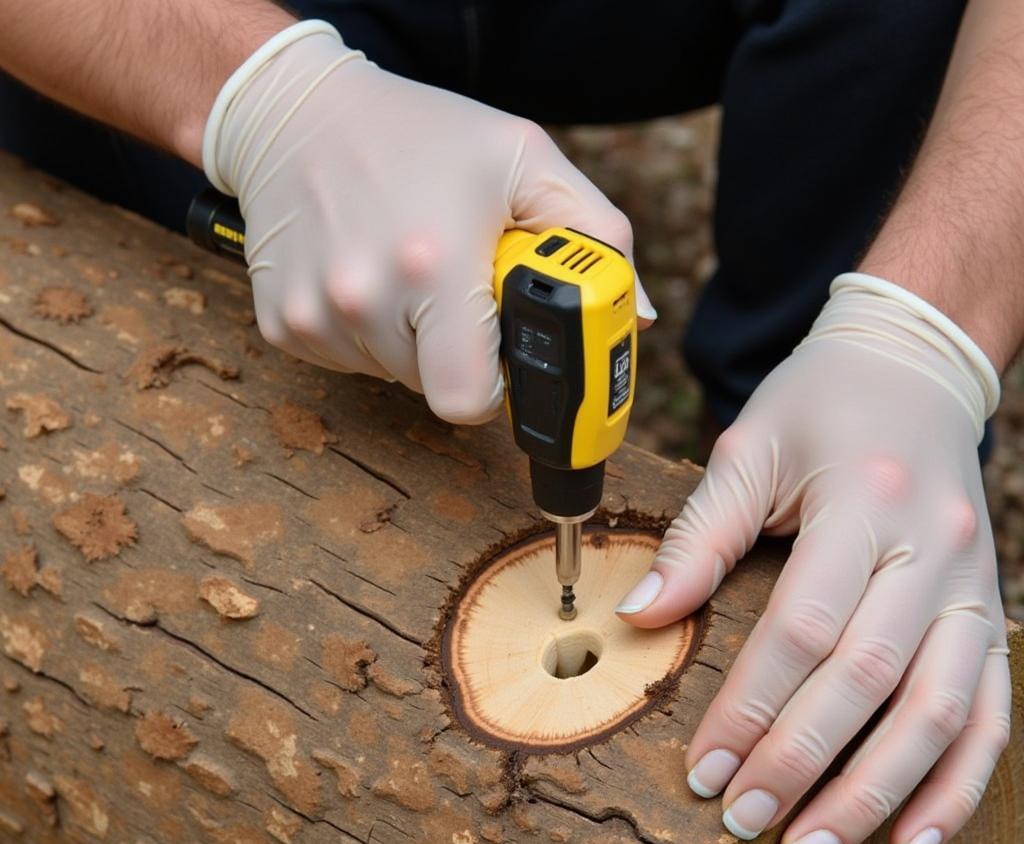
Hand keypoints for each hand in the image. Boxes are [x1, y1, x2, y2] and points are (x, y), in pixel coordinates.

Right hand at [203, 21, 654, 423]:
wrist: (294, 114)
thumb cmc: (421, 135)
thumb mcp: (523, 159)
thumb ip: (595, 236)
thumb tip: (634, 314)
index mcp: (433, 265)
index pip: (471, 401)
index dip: (496, 385)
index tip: (500, 354)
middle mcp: (364, 300)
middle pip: (437, 391)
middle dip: (459, 353)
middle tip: (453, 288)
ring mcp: (315, 318)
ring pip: (393, 378)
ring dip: (412, 342)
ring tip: (405, 271)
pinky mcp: (283, 326)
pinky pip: (349, 363)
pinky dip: (366, 335)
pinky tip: (364, 274)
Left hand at [617, 274, 1009, 843]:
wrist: (912, 370)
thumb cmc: (821, 406)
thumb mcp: (749, 448)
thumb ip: (699, 536)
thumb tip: (642, 617)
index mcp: (865, 503)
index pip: (804, 626)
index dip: (751, 705)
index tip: (704, 767)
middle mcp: (934, 549)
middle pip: (870, 680)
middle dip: (802, 762)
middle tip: (744, 821)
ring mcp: (975, 586)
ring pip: (941, 713)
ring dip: (876, 795)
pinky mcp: (991, 612)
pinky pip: (991, 714)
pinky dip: (956, 785)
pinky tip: (910, 841)